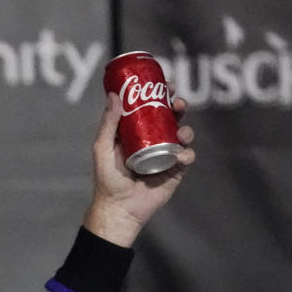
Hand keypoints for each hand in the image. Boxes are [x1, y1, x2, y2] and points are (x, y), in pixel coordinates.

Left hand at [82, 91, 195, 247]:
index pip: (152, 107)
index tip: (167, 83)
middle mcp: (154, 140)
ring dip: (188, 127)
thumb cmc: (107, 179)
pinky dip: (188, 153)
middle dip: (179, 106)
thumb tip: (114, 95)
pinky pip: (187, 157)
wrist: (119, 208)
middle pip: (172, 117)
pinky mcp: (175, 171)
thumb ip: (108, 123)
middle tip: (178, 102)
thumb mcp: (103, 148)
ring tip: (182, 131)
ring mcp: (166, 154)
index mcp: (137, 132)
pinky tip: (182, 155)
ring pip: (183, 134)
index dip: (161, 93)